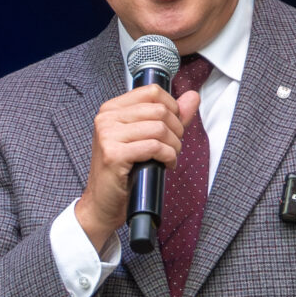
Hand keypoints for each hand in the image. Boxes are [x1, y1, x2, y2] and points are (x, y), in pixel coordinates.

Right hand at [75, 85, 200, 252]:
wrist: (102, 204)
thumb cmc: (123, 174)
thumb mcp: (146, 139)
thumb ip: (170, 117)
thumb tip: (193, 97)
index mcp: (112, 109)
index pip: (153, 92)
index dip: (172, 109)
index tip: (173, 128)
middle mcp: (107, 118)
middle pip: (159, 110)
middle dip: (176, 130)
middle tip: (174, 147)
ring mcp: (108, 135)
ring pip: (159, 128)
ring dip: (173, 146)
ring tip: (169, 158)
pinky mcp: (114, 154)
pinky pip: (154, 147)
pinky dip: (167, 157)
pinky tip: (165, 165)